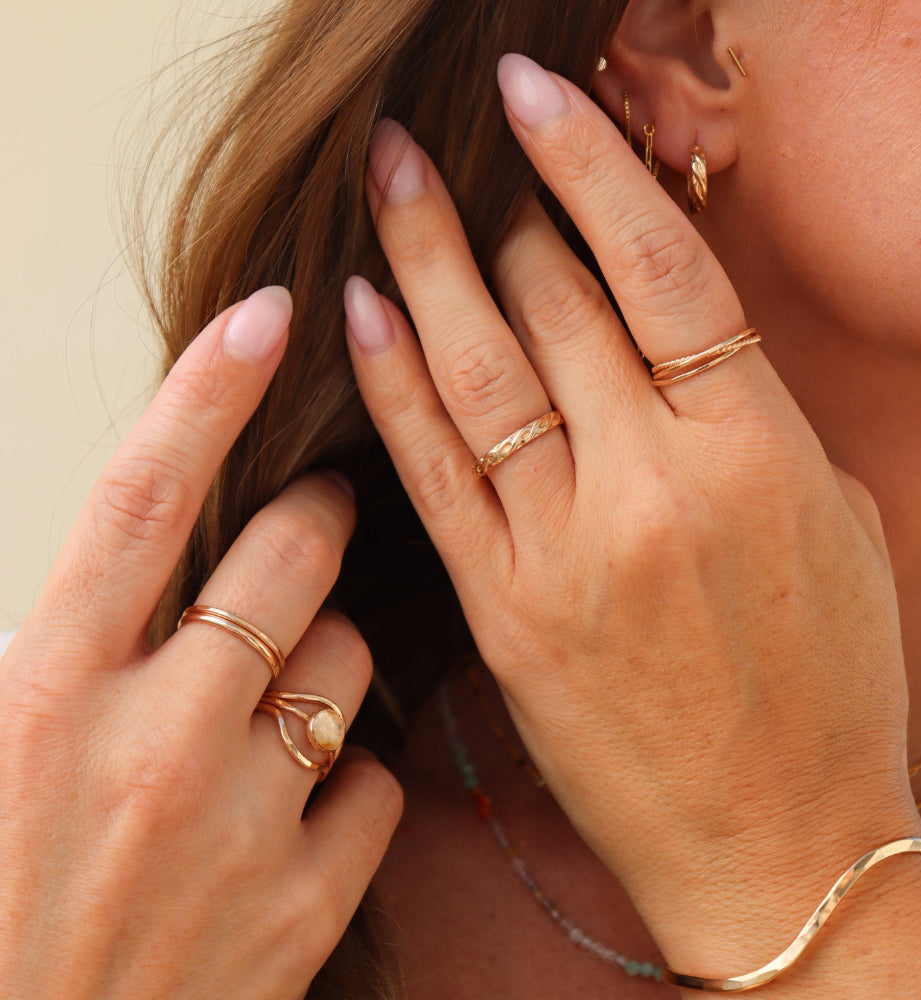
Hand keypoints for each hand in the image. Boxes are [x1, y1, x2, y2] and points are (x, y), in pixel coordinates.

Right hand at [0, 288, 400, 999]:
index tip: (267, 316)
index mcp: (43, 691)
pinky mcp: (303, 906)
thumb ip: (64, 640)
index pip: (141, 498)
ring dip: (333, 656)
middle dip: (320, 518)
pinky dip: (354, 779)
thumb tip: (137, 549)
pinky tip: (304, 808)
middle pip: (293, 556)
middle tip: (319, 520)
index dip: (207, 392)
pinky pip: (379, 784)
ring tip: (287, 695)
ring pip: (352, 661)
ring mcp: (237, 827)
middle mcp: (149, 744)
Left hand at [345, 56, 920, 976]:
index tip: (535, 96)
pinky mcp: (504, 610)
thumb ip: (743, 412)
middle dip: (493, 207)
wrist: (775, 842)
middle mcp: (651, 485)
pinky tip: (359, 313)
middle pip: (554, 303)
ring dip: (422, 263)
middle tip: (437, 148)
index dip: (587, 163)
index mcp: (752, 448)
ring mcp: (565, 549)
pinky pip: (434, 473)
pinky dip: (393, 386)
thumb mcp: (826, 517)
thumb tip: (665, 327)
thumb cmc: (827, 684)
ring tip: (382, 184)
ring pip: (478, 370)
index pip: (657, 265)